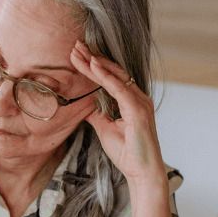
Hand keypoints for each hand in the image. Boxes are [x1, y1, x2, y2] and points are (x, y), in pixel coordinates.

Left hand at [69, 41, 166, 189]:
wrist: (142, 172)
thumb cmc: (127, 152)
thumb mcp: (105, 129)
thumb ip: (97, 114)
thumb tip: (84, 104)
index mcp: (131, 101)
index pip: (110, 78)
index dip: (93, 66)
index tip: (77, 55)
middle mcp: (138, 97)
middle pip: (113, 71)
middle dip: (93, 57)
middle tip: (75, 45)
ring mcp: (140, 102)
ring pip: (114, 76)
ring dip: (95, 62)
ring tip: (79, 51)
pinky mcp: (138, 110)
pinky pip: (119, 88)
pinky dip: (105, 76)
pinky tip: (92, 65)